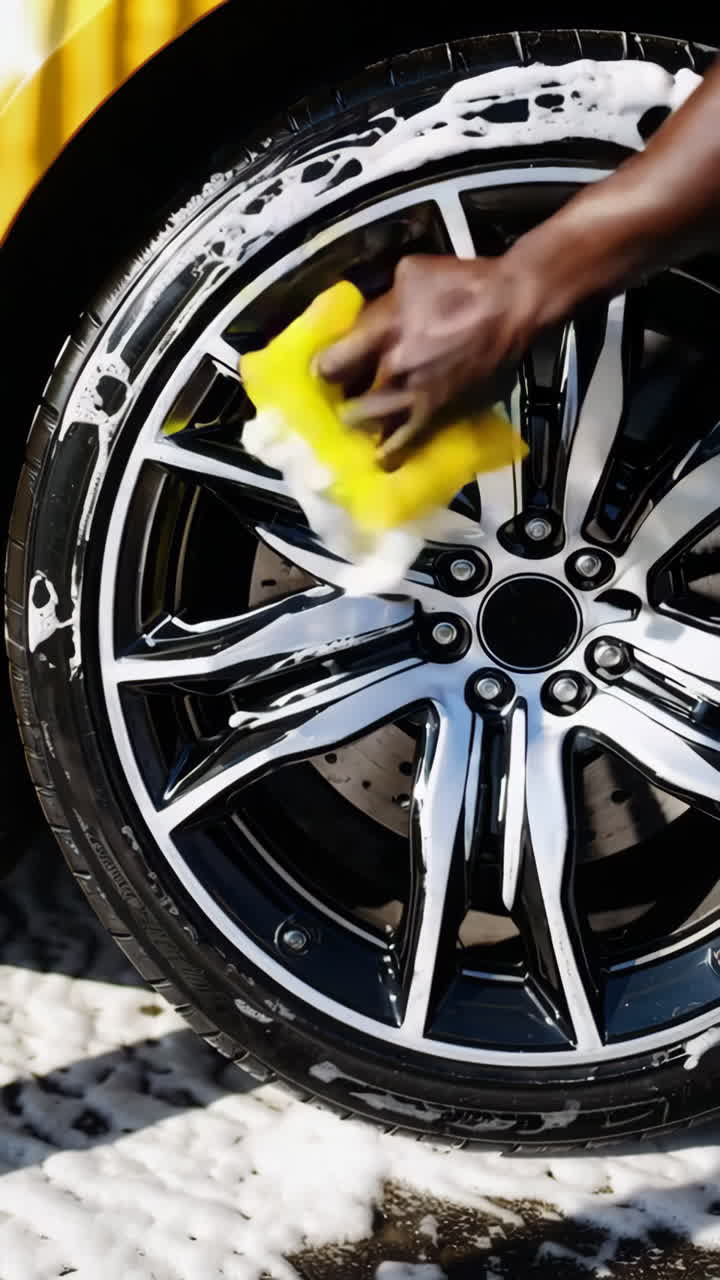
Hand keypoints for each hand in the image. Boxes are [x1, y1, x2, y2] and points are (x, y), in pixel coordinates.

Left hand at [318, 254, 541, 468]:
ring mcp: (415, 395)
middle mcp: (393, 369)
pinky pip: (407, 441)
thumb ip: (380, 303)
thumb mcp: (411, 275)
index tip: (327, 371)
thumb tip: (364, 321)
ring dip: (362, 423)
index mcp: (382, 330)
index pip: (332, 364)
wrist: (512, 307)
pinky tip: (380, 460)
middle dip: (342, 398)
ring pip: (372, 423)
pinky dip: (391, 452)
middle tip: (343, 396)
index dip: (326, 369)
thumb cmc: (463, 284)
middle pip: (348, 397)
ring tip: (358, 423)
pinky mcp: (438, 412)